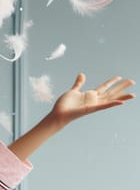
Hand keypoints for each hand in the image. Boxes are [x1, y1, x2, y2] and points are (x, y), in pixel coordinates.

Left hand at [8, 72, 133, 160]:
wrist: (57, 115)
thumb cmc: (63, 105)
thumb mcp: (72, 91)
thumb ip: (78, 84)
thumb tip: (82, 74)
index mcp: (89, 95)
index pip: (104, 87)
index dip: (112, 82)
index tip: (120, 77)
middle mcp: (93, 100)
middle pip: (110, 92)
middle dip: (121, 87)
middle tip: (132, 81)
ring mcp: (93, 105)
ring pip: (110, 99)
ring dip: (122, 97)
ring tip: (133, 94)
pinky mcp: (91, 109)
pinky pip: (104, 106)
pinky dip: (112, 104)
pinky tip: (122, 102)